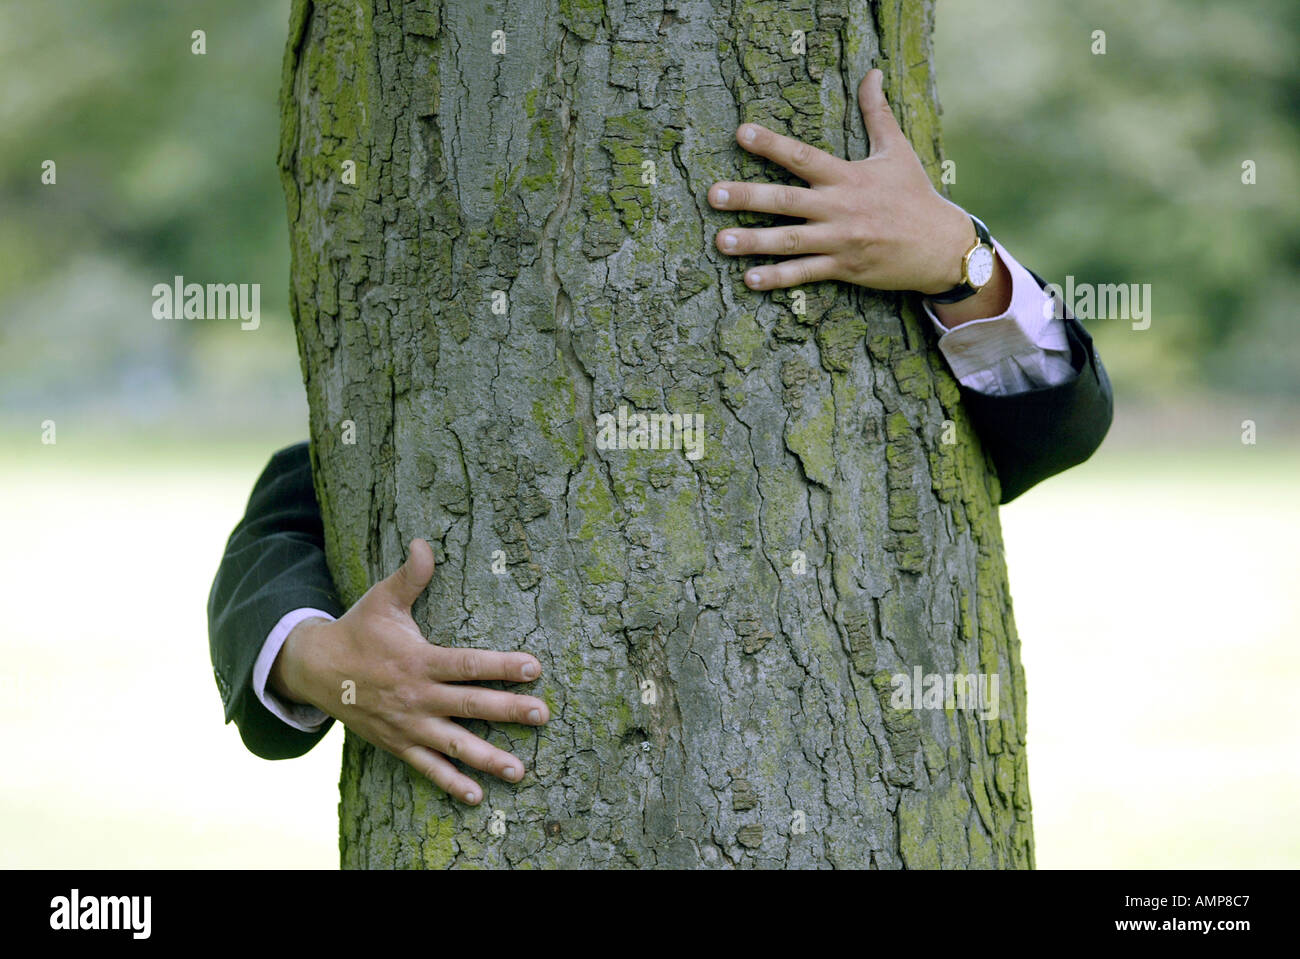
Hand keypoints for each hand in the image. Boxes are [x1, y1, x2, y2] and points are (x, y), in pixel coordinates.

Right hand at [269, 538, 548, 804]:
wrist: (314, 670)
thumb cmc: (358, 630)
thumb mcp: (382, 600)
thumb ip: (410, 576)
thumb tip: (424, 543)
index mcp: (418, 660)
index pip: (468, 664)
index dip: (501, 665)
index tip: (534, 667)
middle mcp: (416, 696)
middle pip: (469, 706)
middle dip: (508, 711)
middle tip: (543, 715)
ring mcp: (407, 724)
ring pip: (453, 745)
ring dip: (486, 758)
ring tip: (520, 770)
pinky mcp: (397, 744)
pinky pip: (427, 768)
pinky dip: (450, 783)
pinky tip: (477, 796)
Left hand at [709, 68, 975, 297]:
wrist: (941, 246)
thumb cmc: (915, 196)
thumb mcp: (896, 151)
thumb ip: (877, 113)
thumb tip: (872, 74)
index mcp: (847, 177)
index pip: (803, 156)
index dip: (771, 144)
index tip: (741, 133)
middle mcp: (840, 208)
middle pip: (786, 201)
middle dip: (748, 197)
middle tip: (714, 194)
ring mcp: (840, 240)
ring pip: (790, 241)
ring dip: (754, 242)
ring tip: (720, 241)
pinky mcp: (844, 268)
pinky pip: (806, 274)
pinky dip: (778, 278)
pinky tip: (749, 279)